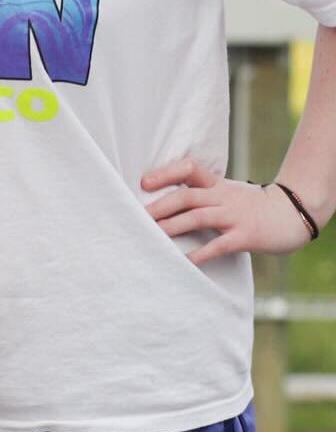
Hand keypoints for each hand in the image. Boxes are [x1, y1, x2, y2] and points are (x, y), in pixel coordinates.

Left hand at [142, 159, 313, 262]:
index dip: (166, 173)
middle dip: (160, 206)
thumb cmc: (253, 206)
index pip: (189, 169)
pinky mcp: (245, 236)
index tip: (143, 183)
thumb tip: (169, 203)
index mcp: (217, 184)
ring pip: (198, 217)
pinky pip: (219, 245)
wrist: (293, 214)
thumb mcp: (227, 192)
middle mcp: (223, 197)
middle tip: (137, 217)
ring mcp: (234, 216)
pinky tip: (184, 262)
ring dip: (173, 227)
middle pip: (186, 196)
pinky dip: (201, 253)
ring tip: (152, 236)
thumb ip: (203, 194)